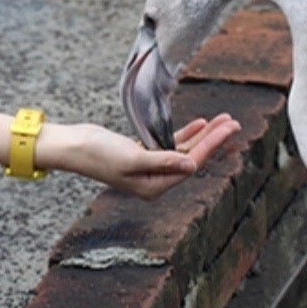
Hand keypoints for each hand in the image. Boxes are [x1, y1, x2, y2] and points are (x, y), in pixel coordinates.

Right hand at [41, 115, 239, 200]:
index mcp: (154, 187)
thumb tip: (192, 164)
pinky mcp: (142, 154)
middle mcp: (155, 180)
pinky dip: (185, 134)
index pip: (191, 164)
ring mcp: (149, 167)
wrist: (73, 146)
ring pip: (184, 150)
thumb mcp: (132, 159)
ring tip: (223, 120)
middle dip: (214, 140)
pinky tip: (200, 123)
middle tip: (233, 122)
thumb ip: (163, 161)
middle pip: (192, 158)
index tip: (228, 128)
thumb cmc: (98, 154)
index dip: (212, 145)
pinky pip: (170, 145)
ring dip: (203, 135)